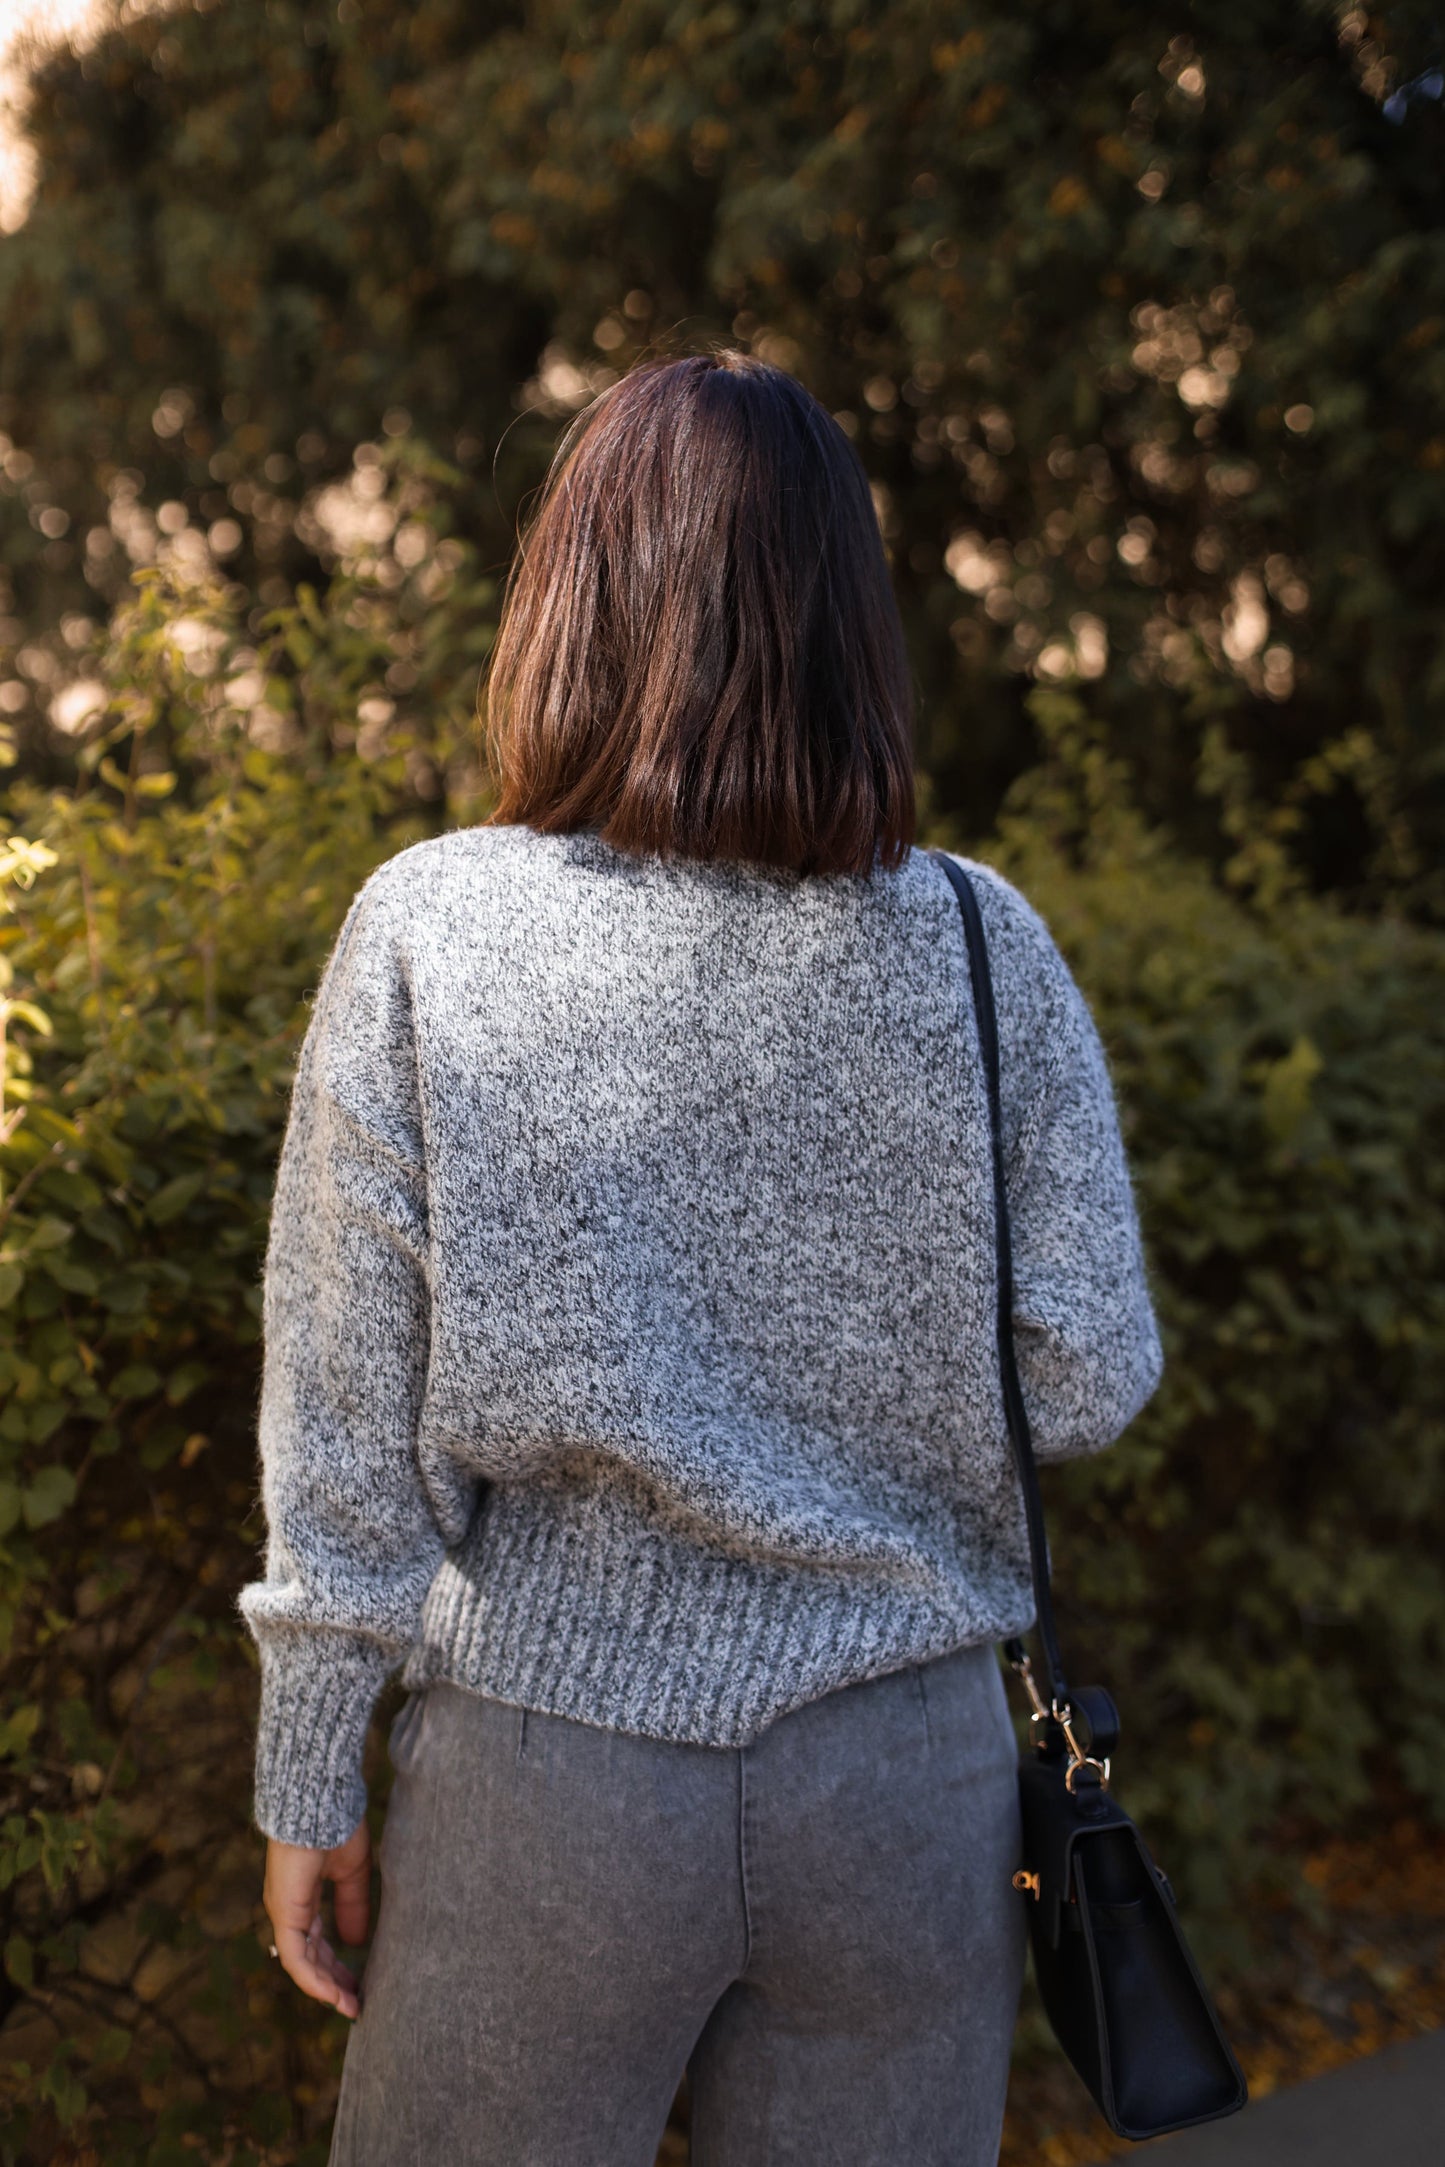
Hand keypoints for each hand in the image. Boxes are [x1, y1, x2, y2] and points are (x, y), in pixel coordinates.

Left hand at [263, 1818, 371, 2019]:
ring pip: (302, 1964)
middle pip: (310, 1959)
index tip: (359, 1985)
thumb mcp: (352, 1873)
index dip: (336, 1967)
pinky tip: (334, 1994)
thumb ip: (352, 1906)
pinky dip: (314, 1979)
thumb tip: (356, 1941)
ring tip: (351, 2006)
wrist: (320, 1803)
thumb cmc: (335, 1827)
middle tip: (358, 2003)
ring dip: (326, 1988)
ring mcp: (284, 1913)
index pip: (317, 1944)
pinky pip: (296, 1958)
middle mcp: (289, 1910)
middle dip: (334, 1983)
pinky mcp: (284, 1914)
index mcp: (302, 1899)